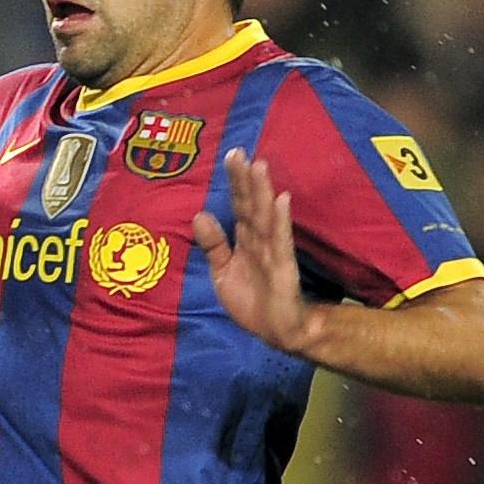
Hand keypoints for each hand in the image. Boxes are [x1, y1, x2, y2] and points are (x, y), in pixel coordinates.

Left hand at [190, 148, 318, 358]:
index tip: (230, 155)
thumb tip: (199, 214)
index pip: (239, 206)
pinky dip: (281, 222)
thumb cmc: (251, 300)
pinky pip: (281, 243)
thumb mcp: (222, 272)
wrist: (276, 331)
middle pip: (251, 206)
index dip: (235, 183)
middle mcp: (260, 241)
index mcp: (245, 240)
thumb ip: (213, 245)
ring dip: (263, 193)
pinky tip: (281, 201)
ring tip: (259, 167)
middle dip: (245, 180)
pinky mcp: (284, 269)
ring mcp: (274, 253)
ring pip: (266, 218)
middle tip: (238, 152)